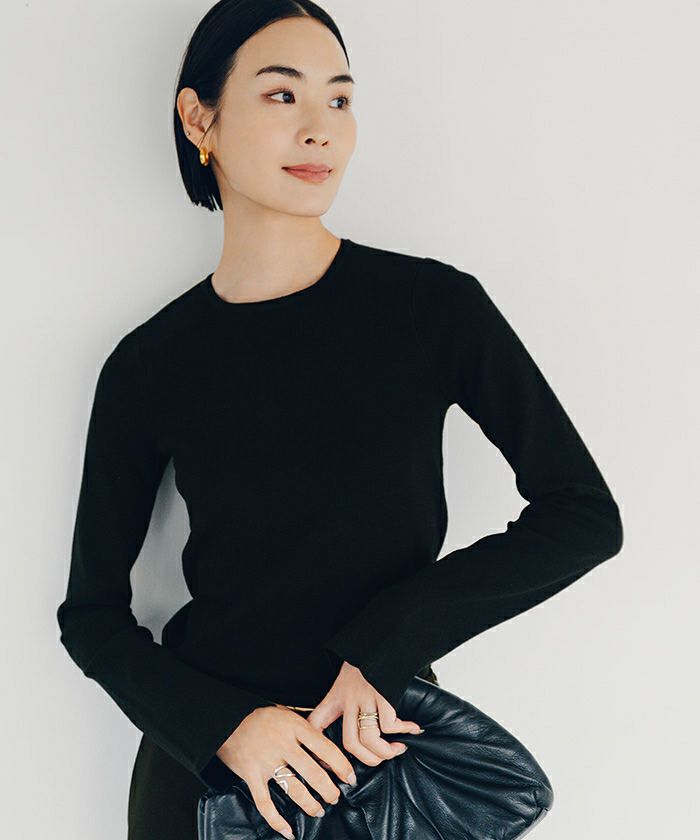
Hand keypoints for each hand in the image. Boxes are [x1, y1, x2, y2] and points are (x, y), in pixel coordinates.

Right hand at [216, 704, 354, 839]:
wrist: (224, 716)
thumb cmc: (259, 713)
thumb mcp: (286, 710)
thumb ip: (305, 723)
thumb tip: (327, 738)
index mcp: (295, 727)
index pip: (326, 749)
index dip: (342, 766)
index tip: (350, 778)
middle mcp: (283, 744)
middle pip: (313, 773)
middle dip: (329, 790)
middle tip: (335, 797)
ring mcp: (266, 760)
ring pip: (294, 789)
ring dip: (310, 804)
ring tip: (319, 810)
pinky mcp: (251, 775)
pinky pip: (265, 803)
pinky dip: (277, 821)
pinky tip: (288, 832)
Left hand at [305, 661, 423, 767]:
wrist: (382, 636)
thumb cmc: (366, 658)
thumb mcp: (346, 675)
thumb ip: (343, 696)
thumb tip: (352, 720)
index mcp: (337, 695)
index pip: (317, 722)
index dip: (318, 748)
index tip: (327, 765)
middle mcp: (349, 699)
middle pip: (350, 743)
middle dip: (368, 760)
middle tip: (381, 759)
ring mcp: (366, 697)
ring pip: (370, 740)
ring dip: (386, 752)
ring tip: (398, 749)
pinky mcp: (384, 693)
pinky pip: (391, 724)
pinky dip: (404, 730)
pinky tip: (413, 728)